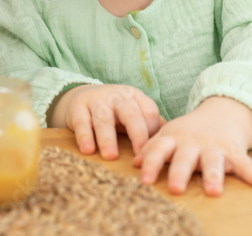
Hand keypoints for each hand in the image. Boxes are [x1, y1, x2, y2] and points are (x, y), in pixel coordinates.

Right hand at [50, 84, 164, 159]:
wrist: (81, 96)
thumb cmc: (114, 112)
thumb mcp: (133, 113)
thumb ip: (150, 126)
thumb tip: (174, 144)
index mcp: (135, 97)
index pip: (149, 112)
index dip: (153, 132)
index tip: (154, 153)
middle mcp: (118, 96)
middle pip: (130, 114)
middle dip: (136, 134)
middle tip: (139, 155)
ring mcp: (97, 100)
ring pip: (104, 119)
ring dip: (108, 138)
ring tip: (111, 156)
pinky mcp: (78, 107)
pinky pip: (81, 122)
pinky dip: (84, 136)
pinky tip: (87, 150)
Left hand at [134, 96, 251, 195]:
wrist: (222, 112)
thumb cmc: (189, 130)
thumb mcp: (169, 134)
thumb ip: (153, 148)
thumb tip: (135, 163)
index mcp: (174, 138)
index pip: (159, 149)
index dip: (152, 163)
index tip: (145, 179)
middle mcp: (193, 142)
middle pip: (185, 158)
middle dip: (180, 172)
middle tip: (175, 189)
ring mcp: (214, 146)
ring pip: (213, 162)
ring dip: (213, 176)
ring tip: (214, 192)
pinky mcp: (234, 150)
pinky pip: (245, 163)